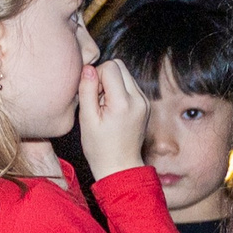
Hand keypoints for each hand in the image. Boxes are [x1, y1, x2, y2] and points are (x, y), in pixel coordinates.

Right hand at [77, 60, 152, 181]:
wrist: (120, 166)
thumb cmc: (99, 147)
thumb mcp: (87, 119)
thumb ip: (86, 91)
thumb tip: (88, 68)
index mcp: (124, 102)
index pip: (110, 67)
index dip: (95, 75)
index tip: (90, 94)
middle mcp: (139, 99)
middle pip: (120, 66)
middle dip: (103, 76)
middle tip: (95, 98)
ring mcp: (145, 101)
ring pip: (126, 74)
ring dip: (111, 83)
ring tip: (103, 105)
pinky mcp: (146, 104)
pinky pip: (130, 86)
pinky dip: (118, 91)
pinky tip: (111, 109)